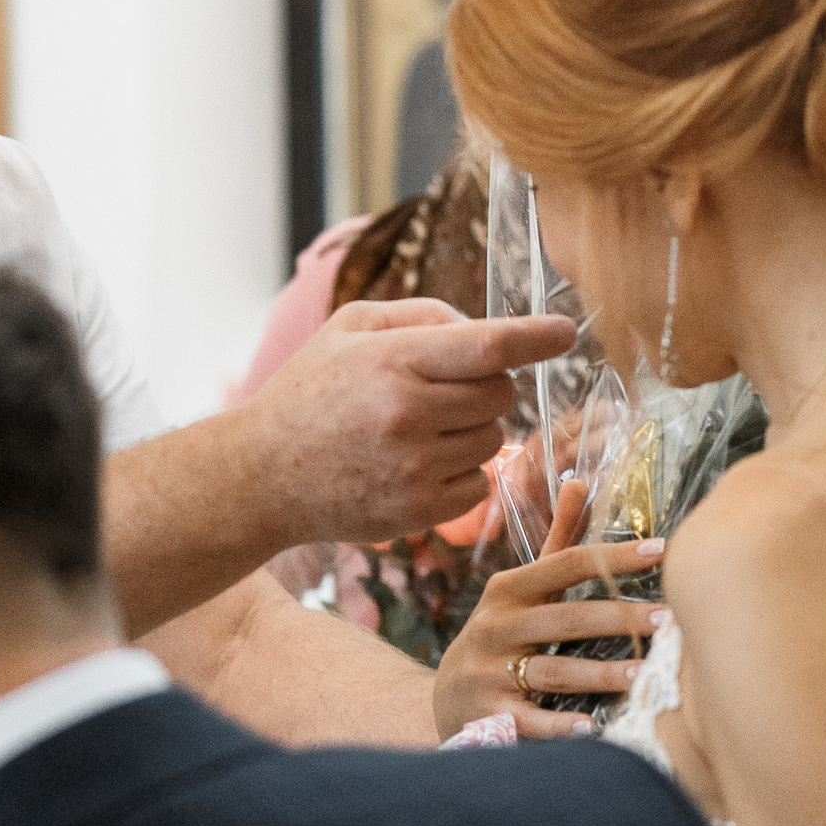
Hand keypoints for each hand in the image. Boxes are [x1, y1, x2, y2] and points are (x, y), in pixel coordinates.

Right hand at [242, 299, 575, 545]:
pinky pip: (478, 485)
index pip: (488, 344)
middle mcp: (407, 414)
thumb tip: (483, 331)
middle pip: (501, 393)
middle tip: (444, 389)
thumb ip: (421, 314)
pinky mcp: (418, 511)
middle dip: (487, 386)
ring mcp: (414, 467)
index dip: (536, 336)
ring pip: (493, 440)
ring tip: (417, 431)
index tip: (565, 332)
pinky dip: (460, 474)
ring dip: (470, 431)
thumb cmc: (307, 393)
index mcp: (391, 360)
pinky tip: (415, 466)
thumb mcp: (347, 329)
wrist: (259, 476)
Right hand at [433, 479, 667, 739]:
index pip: (565, 565)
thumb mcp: (519, 589)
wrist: (446, 697)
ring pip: (551, 671)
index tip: (662, 551)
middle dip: (617, 618)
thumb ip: (555, 542)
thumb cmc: (501, 635)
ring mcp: (488, 672)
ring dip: (599, 674)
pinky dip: (559, 725)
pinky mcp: (488, 715)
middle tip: (668, 620)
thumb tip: (579, 481)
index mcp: (506, 591)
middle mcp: (494, 627)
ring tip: (644, 675)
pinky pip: (529, 720)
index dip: (613, 557)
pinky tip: (592, 728)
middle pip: (563, 618)